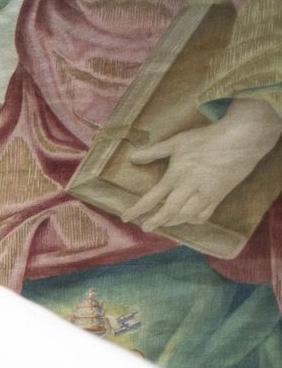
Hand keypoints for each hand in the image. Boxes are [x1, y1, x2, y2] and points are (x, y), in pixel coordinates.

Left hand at [123, 98, 281, 232]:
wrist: (242, 140)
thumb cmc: (207, 139)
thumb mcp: (177, 141)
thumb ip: (154, 151)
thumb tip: (132, 157)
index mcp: (176, 176)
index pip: (152, 197)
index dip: (137, 210)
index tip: (125, 217)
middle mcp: (189, 188)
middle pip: (169, 212)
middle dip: (155, 221)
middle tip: (146, 228)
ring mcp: (205, 194)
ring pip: (186, 216)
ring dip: (173, 222)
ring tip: (164, 223)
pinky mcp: (219, 196)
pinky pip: (204, 215)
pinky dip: (194, 220)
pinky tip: (188, 218)